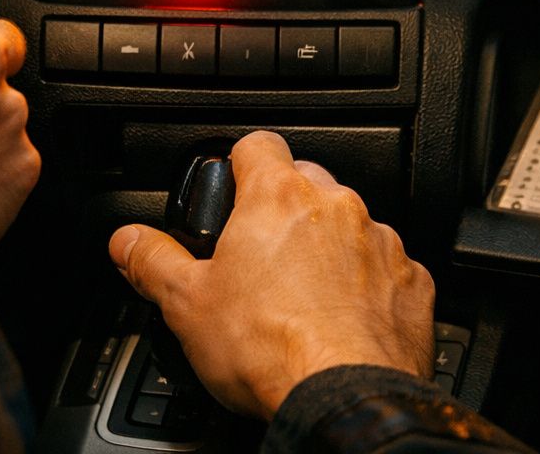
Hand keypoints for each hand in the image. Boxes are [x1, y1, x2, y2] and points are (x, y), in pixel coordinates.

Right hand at [108, 131, 433, 418]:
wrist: (344, 395)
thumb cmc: (269, 349)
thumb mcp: (186, 304)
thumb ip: (152, 261)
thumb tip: (127, 242)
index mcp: (278, 198)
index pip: (258, 144)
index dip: (240, 164)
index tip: (232, 188)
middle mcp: (336, 206)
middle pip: (306, 184)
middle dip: (284, 212)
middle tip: (260, 258)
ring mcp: (379, 241)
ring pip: (349, 225)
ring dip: (328, 249)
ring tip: (302, 297)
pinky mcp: (412, 281)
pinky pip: (386, 268)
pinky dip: (366, 286)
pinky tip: (343, 320)